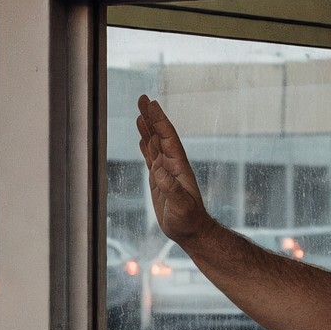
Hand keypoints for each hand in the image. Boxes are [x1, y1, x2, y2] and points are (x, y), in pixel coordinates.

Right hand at [136, 96, 216, 243]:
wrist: (191, 231)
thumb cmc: (188, 220)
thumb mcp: (181, 206)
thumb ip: (171, 189)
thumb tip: (159, 171)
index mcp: (178, 166)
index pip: (167, 137)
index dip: (159, 120)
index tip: (151, 104)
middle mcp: (172, 165)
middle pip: (159, 135)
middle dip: (151, 117)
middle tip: (142, 98)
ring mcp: (165, 171)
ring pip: (154, 144)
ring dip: (147, 128)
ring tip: (140, 113)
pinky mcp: (158, 180)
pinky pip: (150, 158)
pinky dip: (145, 146)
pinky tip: (142, 138)